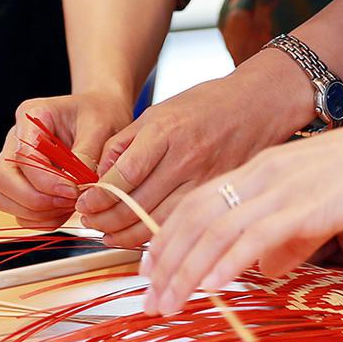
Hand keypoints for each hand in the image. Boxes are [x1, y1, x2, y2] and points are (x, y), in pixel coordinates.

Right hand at [0, 90, 133, 227]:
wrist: (103, 113)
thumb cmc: (100, 114)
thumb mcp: (100, 127)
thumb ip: (86, 155)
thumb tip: (76, 185)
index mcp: (32, 115)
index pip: (24, 156)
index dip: (46, 180)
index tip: (73, 191)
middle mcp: (16, 138)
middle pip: (4, 179)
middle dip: (36, 200)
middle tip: (70, 202)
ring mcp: (15, 162)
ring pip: (6, 199)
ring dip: (38, 212)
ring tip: (71, 205)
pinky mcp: (23, 183)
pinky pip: (20, 211)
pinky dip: (41, 219)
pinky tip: (65, 210)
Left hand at [77, 49, 314, 247]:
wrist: (258, 105)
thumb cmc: (206, 104)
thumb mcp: (158, 111)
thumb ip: (125, 142)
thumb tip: (97, 174)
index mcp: (165, 131)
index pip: (123, 175)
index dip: (98, 196)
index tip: (83, 204)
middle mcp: (185, 158)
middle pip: (136, 203)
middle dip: (105, 219)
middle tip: (88, 222)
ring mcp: (205, 179)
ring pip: (157, 220)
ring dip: (126, 233)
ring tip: (107, 235)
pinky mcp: (219, 194)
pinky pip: (181, 222)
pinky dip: (156, 234)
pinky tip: (139, 237)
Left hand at [140, 109, 342, 314]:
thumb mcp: (318, 206)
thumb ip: (289, 236)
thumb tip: (264, 269)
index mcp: (261, 169)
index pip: (199, 203)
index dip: (170, 238)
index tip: (154, 271)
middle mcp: (262, 175)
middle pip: (195, 218)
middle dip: (166, 262)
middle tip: (149, 299)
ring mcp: (282, 188)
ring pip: (216, 231)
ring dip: (186, 271)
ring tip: (167, 304)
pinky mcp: (306, 205)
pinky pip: (255, 237)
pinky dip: (227, 263)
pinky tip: (211, 287)